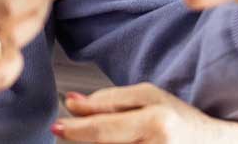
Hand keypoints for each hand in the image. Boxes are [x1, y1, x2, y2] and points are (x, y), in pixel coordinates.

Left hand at [52, 83, 237, 143]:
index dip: (74, 130)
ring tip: (122, 136)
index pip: (103, 129)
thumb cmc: (181, 120)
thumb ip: (108, 100)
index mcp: (157, 123)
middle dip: (84, 140)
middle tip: (77, 131)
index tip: (56, 127)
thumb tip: (71, 103)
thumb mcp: (148, 97)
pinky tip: (122, 142)